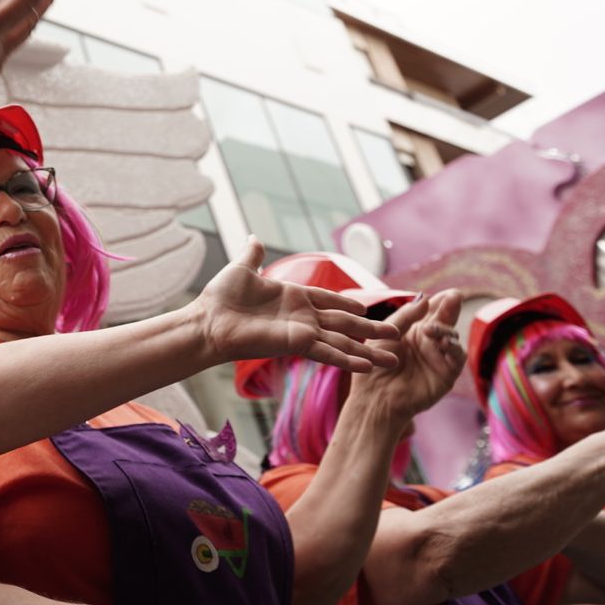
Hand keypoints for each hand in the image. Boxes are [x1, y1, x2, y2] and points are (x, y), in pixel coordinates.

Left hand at [190, 238, 399, 373]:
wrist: (208, 321)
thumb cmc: (220, 298)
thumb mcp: (241, 270)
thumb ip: (253, 256)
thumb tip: (253, 238)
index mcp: (294, 297)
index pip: (329, 299)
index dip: (347, 304)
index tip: (367, 309)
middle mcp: (303, 316)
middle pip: (344, 322)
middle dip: (370, 329)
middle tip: (396, 334)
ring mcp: (302, 332)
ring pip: (343, 340)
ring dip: (367, 350)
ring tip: (392, 359)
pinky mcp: (297, 344)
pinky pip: (328, 351)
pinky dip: (348, 359)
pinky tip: (367, 366)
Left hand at [346, 290, 465, 420]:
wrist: (374, 398)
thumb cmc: (374, 366)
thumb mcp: (386, 333)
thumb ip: (406, 316)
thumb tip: (425, 296)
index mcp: (413, 332)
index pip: (431, 312)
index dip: (441, 301)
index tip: (449, 292)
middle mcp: (429, 343)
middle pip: (445, 322)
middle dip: (450, 309)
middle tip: (454, 296)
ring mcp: (439, 358)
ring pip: (452, 337)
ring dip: (446, 330)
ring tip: (432, 329)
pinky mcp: (446, 375)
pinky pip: (457, 358)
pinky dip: (454, 348)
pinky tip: (445, 344)